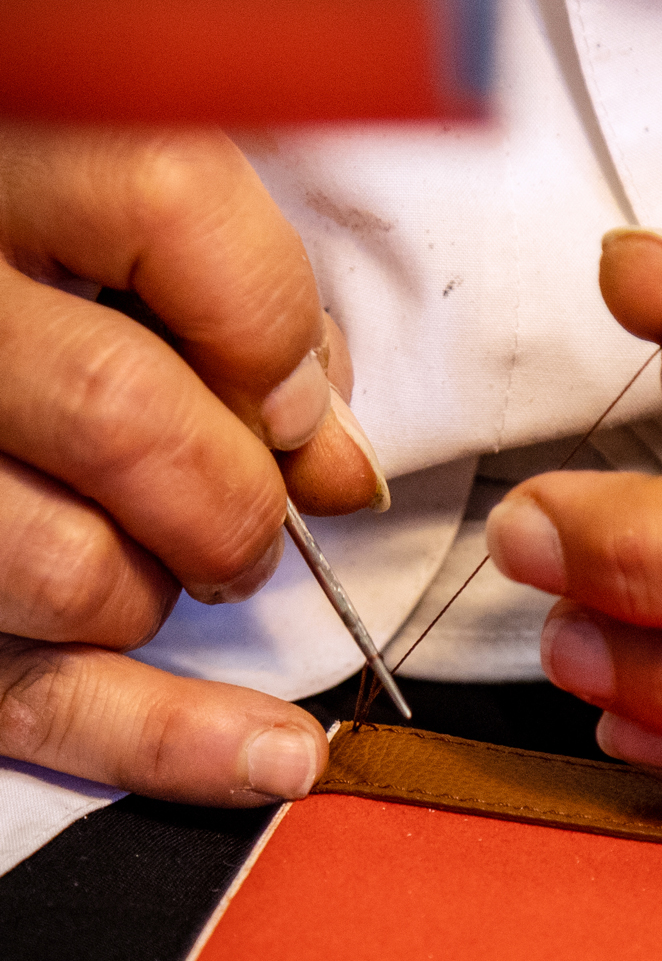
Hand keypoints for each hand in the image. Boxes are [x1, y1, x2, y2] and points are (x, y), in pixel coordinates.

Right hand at [0, 124, 386, 805]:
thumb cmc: (26, 253)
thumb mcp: (107, 212)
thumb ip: (230, 294)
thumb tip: (331, 448)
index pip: (169, 207)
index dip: (271, 329)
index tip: (298, 405)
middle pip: (121, 414)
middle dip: (239, 491)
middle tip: (257, 509)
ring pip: (73, 574)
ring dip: (167, 587)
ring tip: (167, 558)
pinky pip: (35, 701)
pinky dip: (169, 744)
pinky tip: (269, 753)